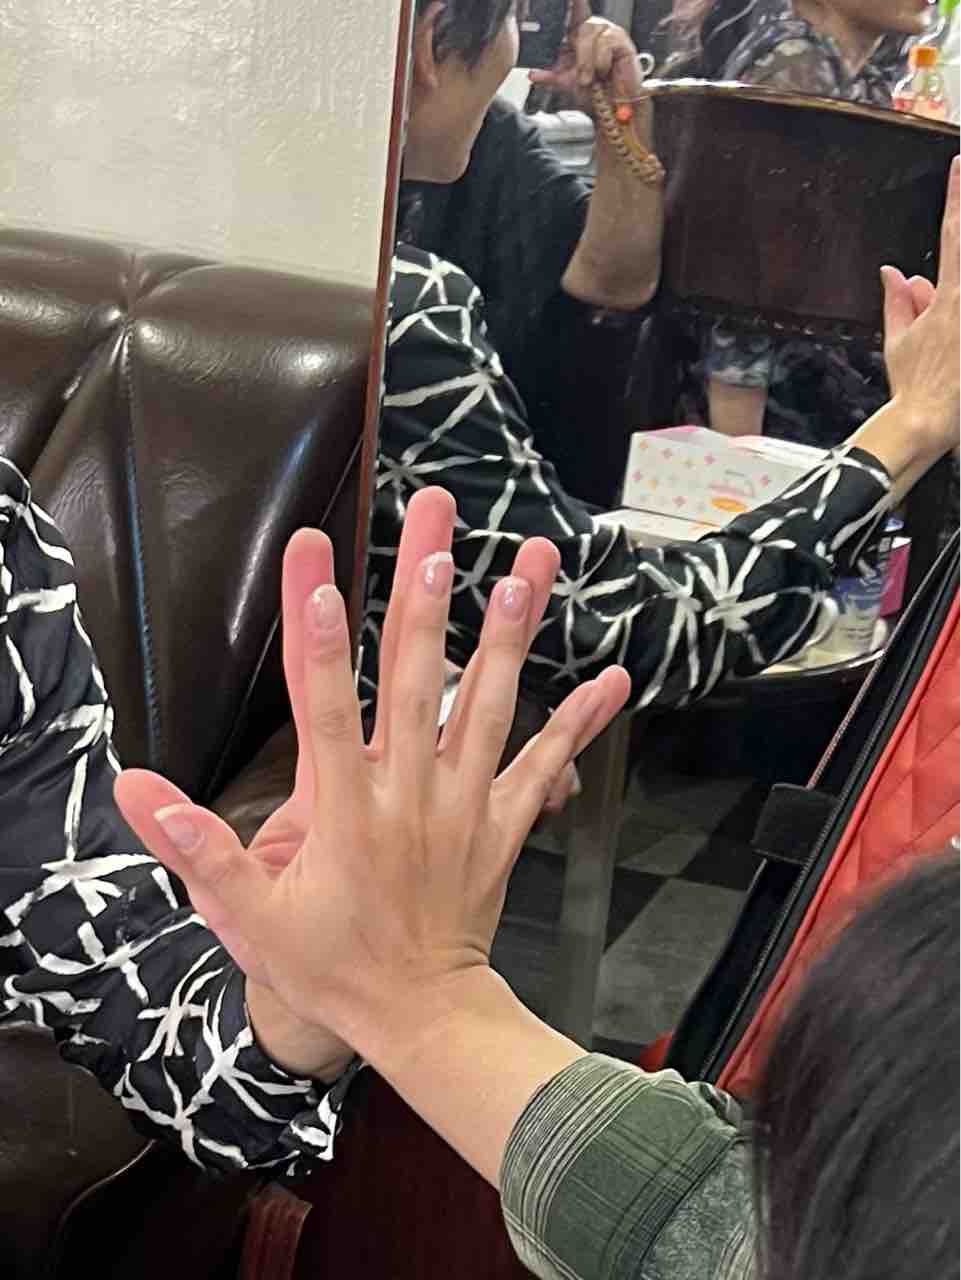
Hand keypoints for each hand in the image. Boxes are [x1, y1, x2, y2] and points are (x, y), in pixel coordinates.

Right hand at [114, 488, 630, 1053]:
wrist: (418, 1016)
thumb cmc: (327, 965)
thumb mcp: (247, 919)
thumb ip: (197, 849)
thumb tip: (137, 786)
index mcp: (345, 813)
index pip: (323, 712)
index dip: (317, 642)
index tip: (316, 572)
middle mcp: (411, 795)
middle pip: (415, 679)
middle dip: (422, 594)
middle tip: (434, 520)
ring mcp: (466, 805)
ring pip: (491, 705)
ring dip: (510, 632)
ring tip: (531, 564)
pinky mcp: (504, 823)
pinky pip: (547, 764)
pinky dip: (580, 722)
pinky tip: (616, 677)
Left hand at [530, 0, 646, 120]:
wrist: (613, 108)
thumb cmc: (594, 92)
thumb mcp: (567, 83)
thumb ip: (550, 77)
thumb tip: (532, 74)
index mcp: (578, 35)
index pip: (573, 9)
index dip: (573, 1)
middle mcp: (593, 29)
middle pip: (579, 26)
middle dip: (579, 55)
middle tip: (583, 78)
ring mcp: (608, 32)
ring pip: (590, 32)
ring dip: (588, 61)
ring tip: (593, 78)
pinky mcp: (621, 39)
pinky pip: (605, 42)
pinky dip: (602, 61)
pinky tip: (606, 71)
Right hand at [881, 156, 959, 456]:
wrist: (925, 422)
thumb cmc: (912, 387)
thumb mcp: (898, 340)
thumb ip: (899, 302)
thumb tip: (894, 272)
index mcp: (948, 297)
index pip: (952, 234)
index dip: (958, 196)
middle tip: (959, 210)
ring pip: (957, 284)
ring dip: (945, 298)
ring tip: (938, 316)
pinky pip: (957, 308)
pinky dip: (946, 304)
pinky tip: (945, 319)